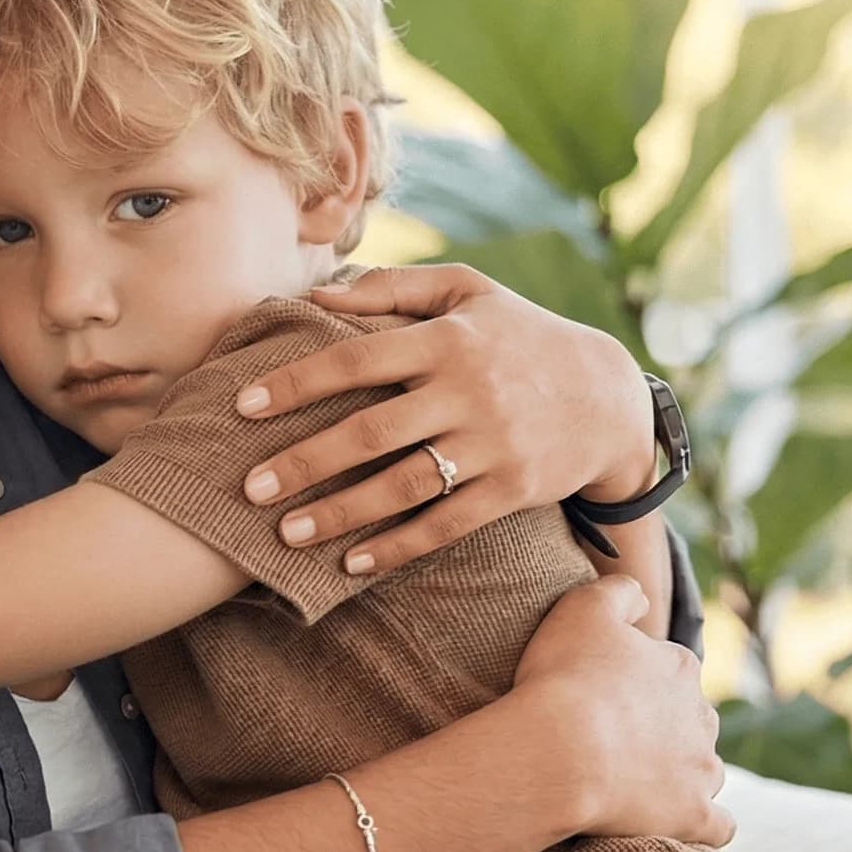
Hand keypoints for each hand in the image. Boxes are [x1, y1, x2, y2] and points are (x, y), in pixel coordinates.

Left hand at [235, 262, 656, 572]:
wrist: (609, 396)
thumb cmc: (521, 335)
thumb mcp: (468, 292)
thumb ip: (392, 288)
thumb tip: (317, 295)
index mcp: (447, 340)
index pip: (356, 360)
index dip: (296, 383)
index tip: (242, 406)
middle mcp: (468, 392)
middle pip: (371, 431)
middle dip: (305, 461)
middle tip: (249, 487)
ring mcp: (492, 446)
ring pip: (403, 486)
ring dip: (340, 513)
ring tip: (286, 533)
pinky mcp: (512, 490)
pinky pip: (445, 525)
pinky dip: (396, 547)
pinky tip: (350, 564)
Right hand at [509, 576, 730, 846]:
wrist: (558, 751)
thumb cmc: (564, 678)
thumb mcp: (583, 607)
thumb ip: (620, 592)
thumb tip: (642, 599)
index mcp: (679, 667)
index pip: (670, 671)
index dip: (636, 684)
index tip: (603, 698)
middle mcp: (702, 716)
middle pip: (691, 722)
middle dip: (664, 730)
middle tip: (613, 742)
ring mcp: (703, 770)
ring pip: (707, 771)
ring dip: (683, 776)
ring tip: (637, 786)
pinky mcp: (696, 817)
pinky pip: (719, 826)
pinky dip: (704, 825)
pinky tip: (678, 824)